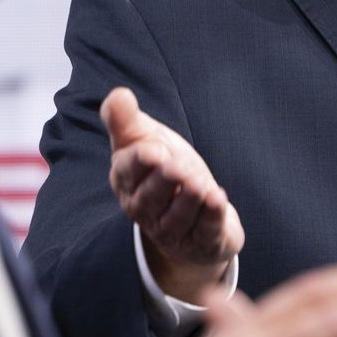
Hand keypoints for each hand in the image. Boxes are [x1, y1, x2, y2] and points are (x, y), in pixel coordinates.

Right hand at [101, 87, 241, 299]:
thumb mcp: (145, 139)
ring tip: (200, 185)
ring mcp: (171, 229)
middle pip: (151, 197)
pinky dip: (211, 215)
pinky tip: (218, 199)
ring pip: (177, 216)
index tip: (154, 150)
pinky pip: (203, 230)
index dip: (140, 161)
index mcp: (126, 180)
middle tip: (178, 167)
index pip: (128, 170)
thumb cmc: (163, 169)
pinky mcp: (199, 242)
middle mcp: (144, 208)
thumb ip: (127, 119)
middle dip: (165, 182)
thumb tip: (119, 94)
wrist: (191, 213)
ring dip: (189, 200)